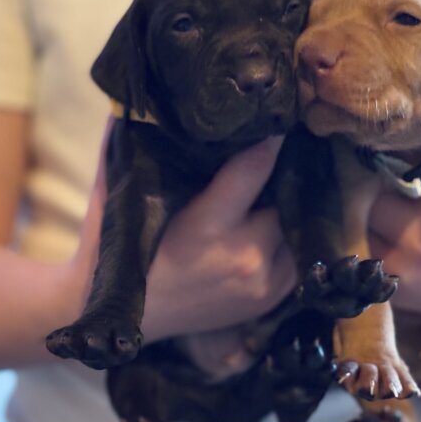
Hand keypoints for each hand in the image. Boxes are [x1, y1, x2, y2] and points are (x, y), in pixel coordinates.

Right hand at [69, 119, 296, 345]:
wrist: (123, 319)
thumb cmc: (122, 249)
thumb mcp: (125, 196)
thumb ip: (137, 145)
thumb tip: (155, 101)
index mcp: (207, 227)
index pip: (254, 167)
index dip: (270, 137)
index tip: (281, 116)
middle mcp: (243, 257)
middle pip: (286, 198)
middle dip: (286, 174)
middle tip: (286, 151)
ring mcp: (262, 283)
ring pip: (298, 227)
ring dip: (291, 206)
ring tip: (285, 184)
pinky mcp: (269, 301)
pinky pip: (297, 257)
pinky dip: (291, 235)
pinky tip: (280, 218)